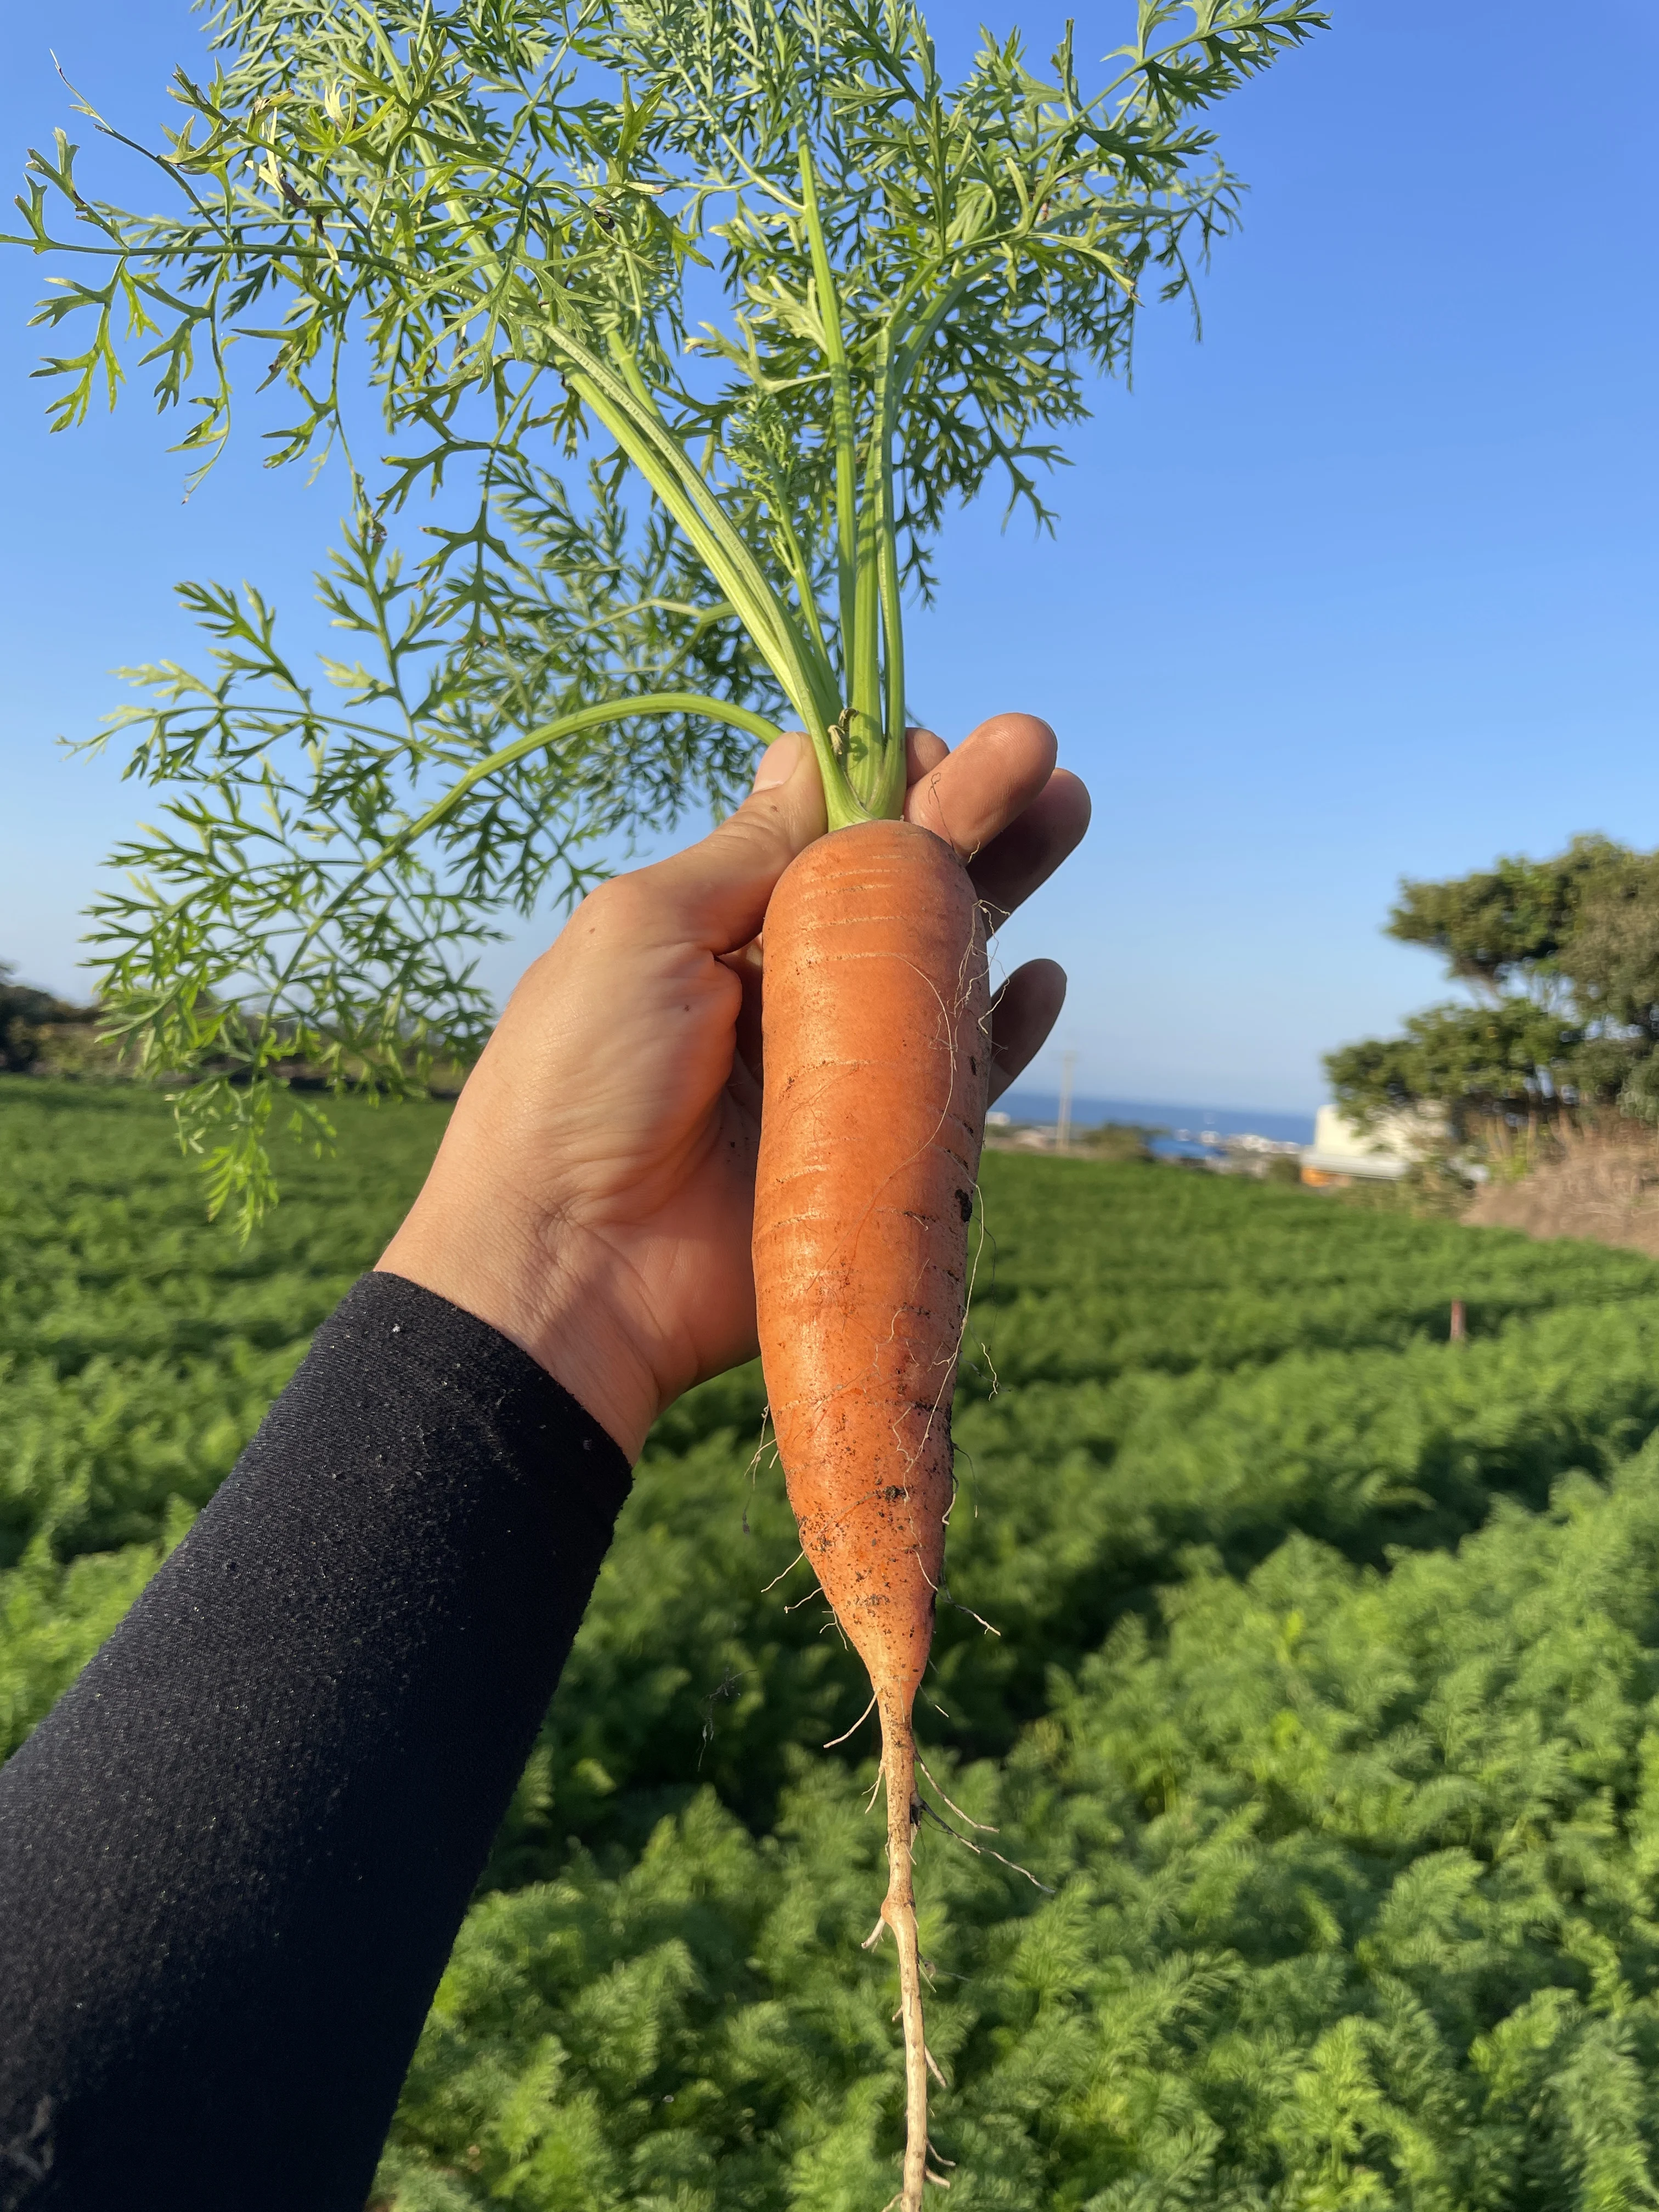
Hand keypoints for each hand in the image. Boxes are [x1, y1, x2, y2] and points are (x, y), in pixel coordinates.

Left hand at [378, 713, 1089, 1458]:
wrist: (567, 1270)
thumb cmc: (579, 1080)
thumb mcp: (646, 931)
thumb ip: (747, 852)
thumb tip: (809, 751)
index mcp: (716, 924)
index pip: (823, 829)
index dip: (884, 781)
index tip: (934, 747)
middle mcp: (781, 986)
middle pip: (897, 882)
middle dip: (970, 809)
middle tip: (1040, 750)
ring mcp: (835, 1069)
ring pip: (940, 965)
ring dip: (1005, 889)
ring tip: (1069, 808)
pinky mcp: (874, 1153)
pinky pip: (957, 1083)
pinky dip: (1005, 1030)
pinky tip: (1043, 976)